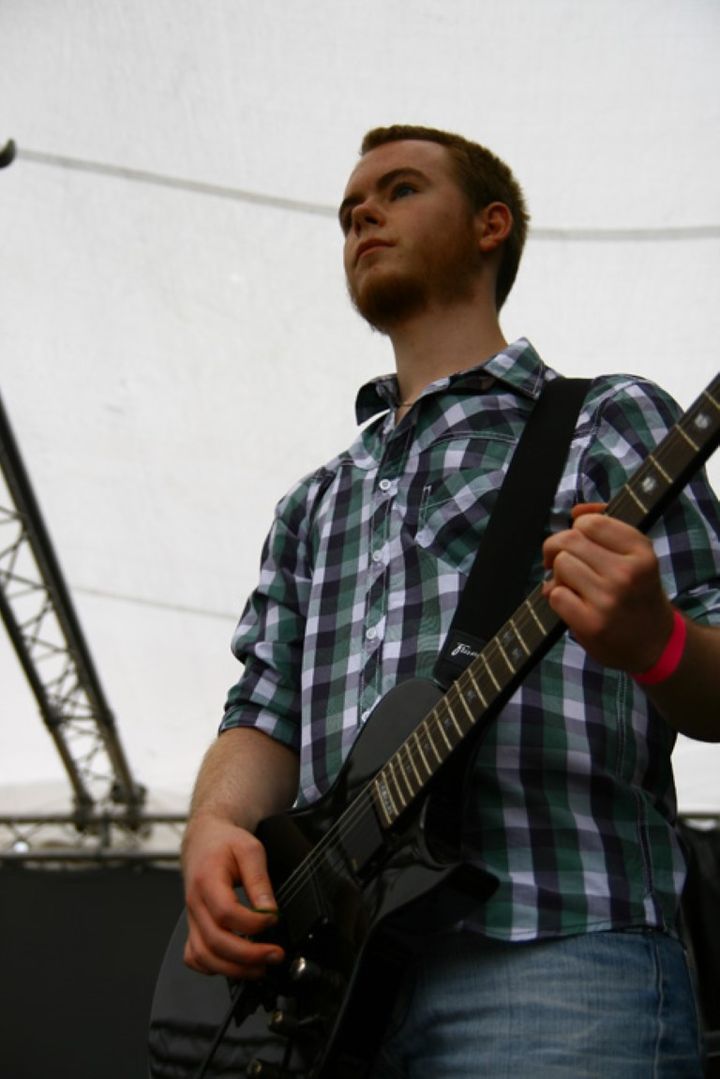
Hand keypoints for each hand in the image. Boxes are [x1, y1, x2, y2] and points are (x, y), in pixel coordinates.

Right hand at [182, 813, 284, 978]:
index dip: (252, 923)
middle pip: (215, 941)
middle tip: (275, 955)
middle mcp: (195, 903)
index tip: (274, 920)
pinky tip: (235, 965)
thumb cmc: (225, 843)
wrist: (204, 839)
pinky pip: (195, 957)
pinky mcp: (194, 927)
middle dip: (248, 956)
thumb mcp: (250, 850)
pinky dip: (213, 967)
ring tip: (260, 968)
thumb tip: (270, 911)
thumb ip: (260, 881)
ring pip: (203, 956)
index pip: (225, 912)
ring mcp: (192, 918)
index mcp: (207, 880)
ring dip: (234, 969)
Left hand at [542, 503, 674, 672]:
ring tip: (572, 586)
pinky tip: (571, 604)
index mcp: (641, 552)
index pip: (590, 522)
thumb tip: (576, 511)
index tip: (579, 542)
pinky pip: (555, 594)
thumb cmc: (639, 595)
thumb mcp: (637, 556)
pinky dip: (556, 597)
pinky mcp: (591, 623)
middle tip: (559, 561)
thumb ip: (608, 528)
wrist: (656, 644)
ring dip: (559, 575)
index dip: (577, 529)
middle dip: (556, 548)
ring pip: (560, 565)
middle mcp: (627, 573)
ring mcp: (609, 599)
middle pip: (569, 541)